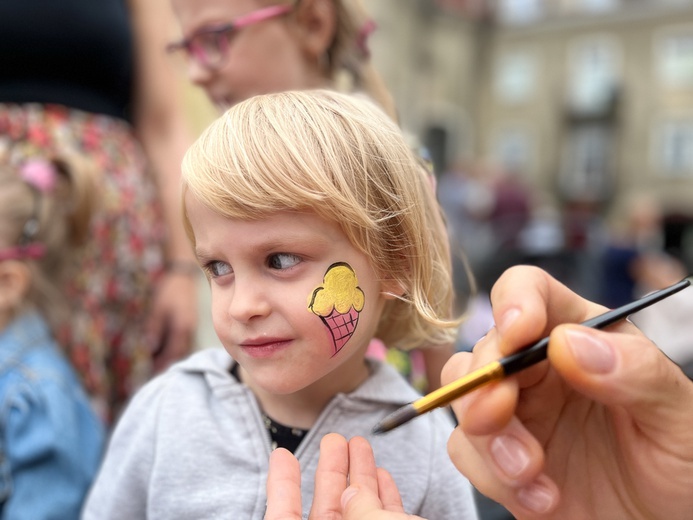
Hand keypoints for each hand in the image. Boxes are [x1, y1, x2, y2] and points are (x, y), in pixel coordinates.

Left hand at [147, 271, 197, 371]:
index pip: (174, 352)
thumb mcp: (159, 309)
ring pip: (183, 346)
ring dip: (173, 355)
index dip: (165, 363)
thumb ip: (156, 329)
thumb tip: (152, 348)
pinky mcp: (190, 321)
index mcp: (182, 327)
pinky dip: (176, 346)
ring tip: (161, 364)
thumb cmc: (170, 291)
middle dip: (169, 362)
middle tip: (157, 373)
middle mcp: (189, 329)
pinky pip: (184, 339)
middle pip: (180, 352)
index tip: (156, 373)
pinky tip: (169, 349)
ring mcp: (191, 325)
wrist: (184, 276)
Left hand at [265, 434, 421, 519]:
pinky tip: (383, 476)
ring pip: (358, 514)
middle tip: (335, 439)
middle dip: (331, 471)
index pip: (284, 519)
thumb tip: (351, 494)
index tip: (281, 454)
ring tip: (362, 446)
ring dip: (361, 479)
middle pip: (327, 512)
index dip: (282, 485)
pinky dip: (384, 499)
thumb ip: (358, 511)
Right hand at [445, 266, 692, 518]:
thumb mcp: (679, 416)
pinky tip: (540, 497)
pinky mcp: (500, 460)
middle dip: (485, 381)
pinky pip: (466, 452)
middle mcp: (540, 370)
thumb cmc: (683, 465)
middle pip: (485, 349)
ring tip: (530, 472)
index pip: (531, 291)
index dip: (514, 301)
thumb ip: (636, 373)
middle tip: (501, 413)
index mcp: (583, 337)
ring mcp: (518, 414)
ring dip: (487, 437)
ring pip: (463, 399)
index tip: (516, 333)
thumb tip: (567, 342)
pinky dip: (492, 477)